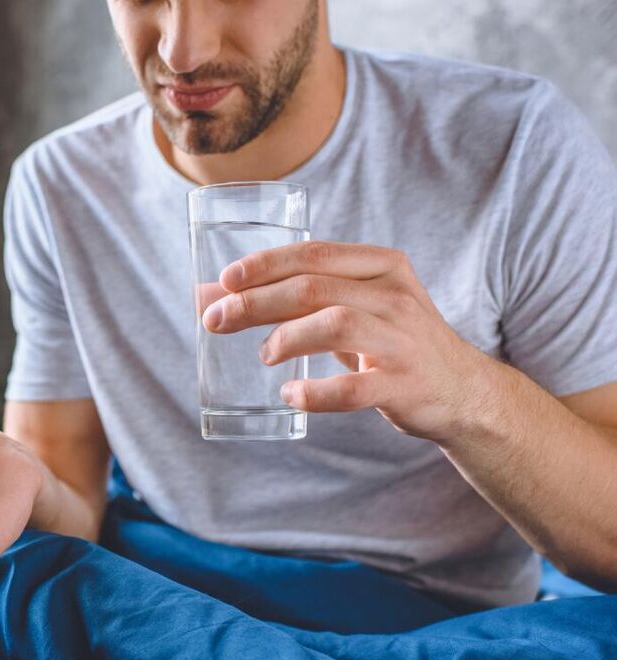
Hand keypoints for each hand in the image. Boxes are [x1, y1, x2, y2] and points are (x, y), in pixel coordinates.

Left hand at [201, 241, 490, 441]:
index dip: (265, 264)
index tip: (224, 280)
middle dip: (256, 302)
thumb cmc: (389, 343)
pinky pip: (354, 388)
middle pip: (314, 287)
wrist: (463, 392)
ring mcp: (402, 340)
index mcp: (381, 266)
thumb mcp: (349, 309)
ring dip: (286, 337)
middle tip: (215, 320)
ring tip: (264, 354)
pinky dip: (316, 392)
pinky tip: (291, 394)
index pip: (314, 253)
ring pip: (335, 324)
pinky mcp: (404, 384)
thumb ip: (287, 299)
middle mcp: (394, 296)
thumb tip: (207, 294)